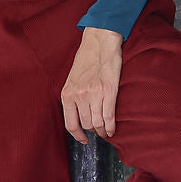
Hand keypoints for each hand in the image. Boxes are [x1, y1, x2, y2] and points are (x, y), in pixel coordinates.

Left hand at [61, 27, 122, 142]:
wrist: (99, 41)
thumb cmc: (86, 58)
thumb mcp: (72, 79)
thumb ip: (73, 96)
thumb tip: (78, 115)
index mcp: (67, 93)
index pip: (70, 124)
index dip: (78, 135)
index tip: (83, 139)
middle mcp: (79, 95)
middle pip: (86, 125)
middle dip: (93, 132)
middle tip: (99, 132)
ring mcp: (94, 94)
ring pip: (98, 123)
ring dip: (103, 131)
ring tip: (107, 132)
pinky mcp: (109, 91)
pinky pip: (109, 116)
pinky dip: (111, 126)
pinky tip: (113, 129)